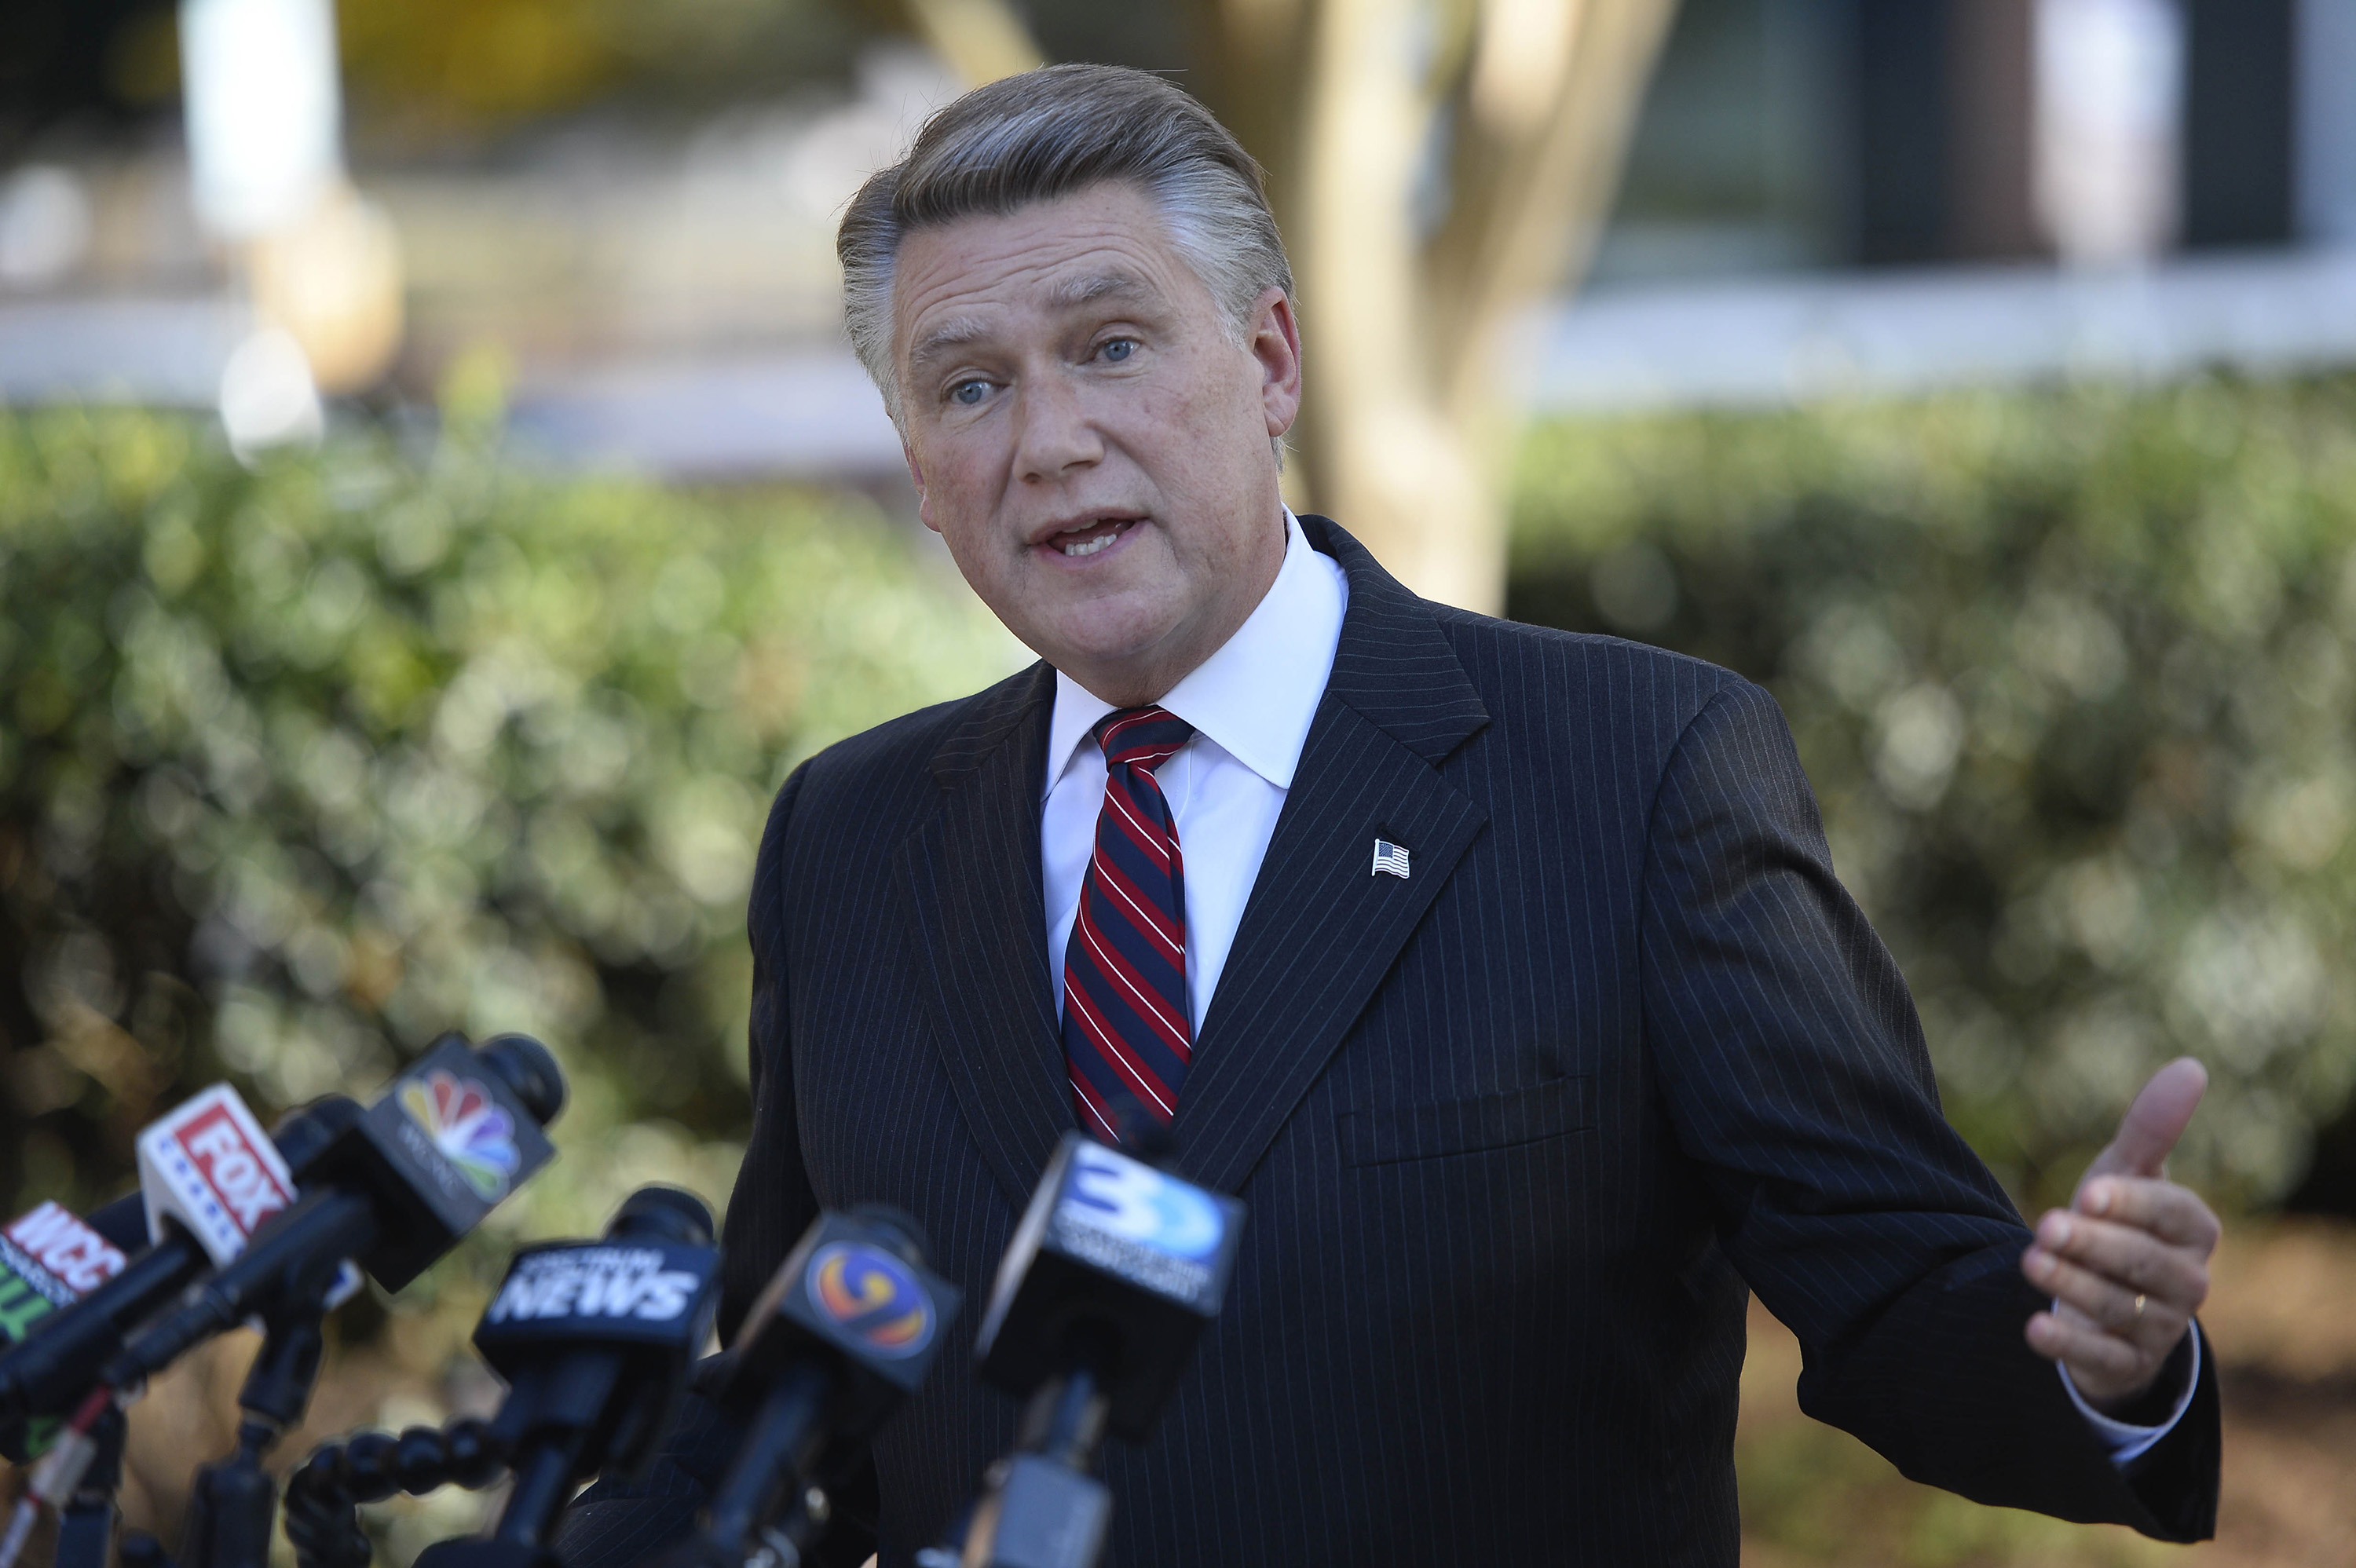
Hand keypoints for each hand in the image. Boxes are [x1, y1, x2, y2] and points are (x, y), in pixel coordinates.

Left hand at [2020, 1057, 2219, 1411]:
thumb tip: (2191, 1066)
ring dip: (2071, 1284)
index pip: (2172, 1214)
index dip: (2131, 1204)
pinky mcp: (2127, 1364)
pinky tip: (2033, 1327)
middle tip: (2045, 1225)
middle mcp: (2188, 1281)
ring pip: (2118, 1307)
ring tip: (2030, 1261)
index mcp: (2195, 1229)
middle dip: (2093, 1244)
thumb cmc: (2118, 1222)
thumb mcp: (2127, 1174)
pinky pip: (2103, 1358)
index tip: (2088, 1192)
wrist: (2108, 1300)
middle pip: (2143, 1262)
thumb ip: (2151, 1127)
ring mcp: (2160, 1326)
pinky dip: (2068, 1343)